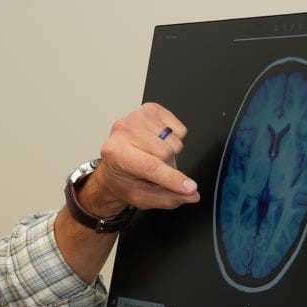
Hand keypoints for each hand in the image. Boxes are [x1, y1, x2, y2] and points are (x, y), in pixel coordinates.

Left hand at [81, 103, 198, 215]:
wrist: (116, 163)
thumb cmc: (125, 178)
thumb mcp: (142, 197)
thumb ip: (168, 198)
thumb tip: (191, 195)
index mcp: (115, 153)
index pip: (151, 166)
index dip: (173, 178)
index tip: (190, 187)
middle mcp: (123, 130)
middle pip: (167, 152)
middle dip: (169, 167)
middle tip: (157, 172)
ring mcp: (137, 116)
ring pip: (174, 141)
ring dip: (171, 154)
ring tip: (155, 157)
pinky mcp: (151, 109)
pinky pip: (179, 129)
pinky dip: (175, 140)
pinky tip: (159, 143)